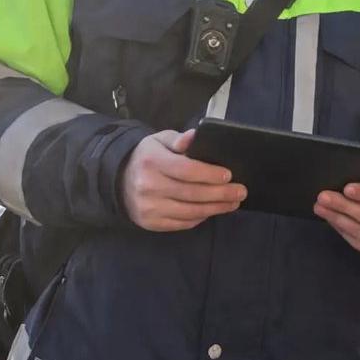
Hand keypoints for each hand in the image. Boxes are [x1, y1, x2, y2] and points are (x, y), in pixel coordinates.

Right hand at [120, 128, 246, 231]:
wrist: (119, 180)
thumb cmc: (148, 157)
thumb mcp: (160, 140)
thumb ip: (179, 139)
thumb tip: (195, 136)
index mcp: (153, 162)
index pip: (186, 170)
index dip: (209, 174)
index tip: (229, 175)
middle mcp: (149, 186)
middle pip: (192, 193)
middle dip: (220, 194)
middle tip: (241, 191)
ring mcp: (149, 207)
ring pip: (190, 211)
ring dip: (215, 208)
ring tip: (233, 203)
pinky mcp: (151, 223)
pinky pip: (182, 223)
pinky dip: (200, 217)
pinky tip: (212, 210)